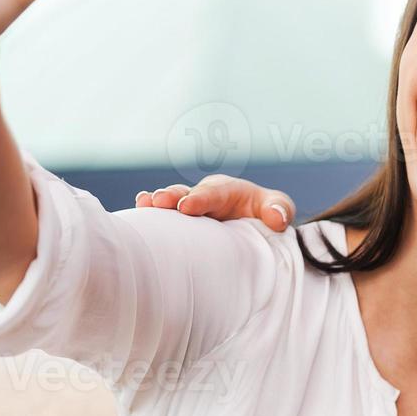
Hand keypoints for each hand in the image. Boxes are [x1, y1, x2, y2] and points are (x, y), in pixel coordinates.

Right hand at [135, 174, 294, 231]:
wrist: (254, 224)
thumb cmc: (265, 213)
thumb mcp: (277, 208)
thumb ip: (279, 209)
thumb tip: (277, 219)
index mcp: (227, 190)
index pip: (214, 193)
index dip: (200, 198)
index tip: (187, 206)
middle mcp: (203, 196)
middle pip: (186, 194)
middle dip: (172, 196)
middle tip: (159, 201)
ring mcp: (189, 210)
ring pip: (170, 204)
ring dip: (156, 205)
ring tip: (143, 204)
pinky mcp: (180, 224)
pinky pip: (163, 218)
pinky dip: (150, 216)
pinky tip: (137, 215)